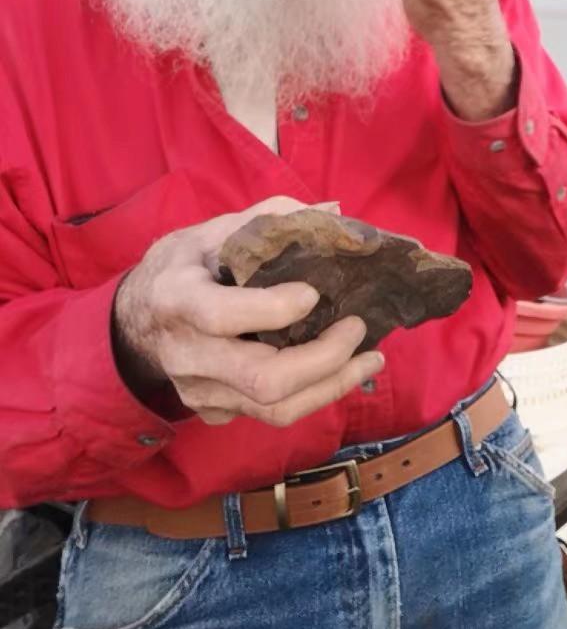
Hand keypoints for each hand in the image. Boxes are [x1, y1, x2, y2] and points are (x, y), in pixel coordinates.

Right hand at [112, 196, 383, 426]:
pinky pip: (270, 415)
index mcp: (177, 298)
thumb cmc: (185, 266)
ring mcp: (199, 391)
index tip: (315, 294)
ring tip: (371, 358)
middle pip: (262, 379)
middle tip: (357, 328)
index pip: (223, 316)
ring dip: (332, 386)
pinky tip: (338, 368)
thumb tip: (334, 213)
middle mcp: (185, 355)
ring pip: (274, 410)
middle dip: (323, 359)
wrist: (134, 320)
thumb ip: (271, 218)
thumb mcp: (214, 231)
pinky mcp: (213, 412)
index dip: (274, 310)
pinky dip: (313, 394)